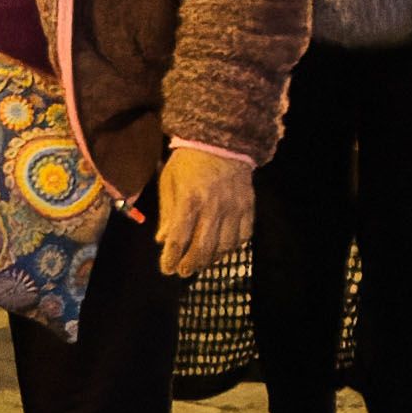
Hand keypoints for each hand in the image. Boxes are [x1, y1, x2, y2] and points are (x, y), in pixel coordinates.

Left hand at [155, 146, 253, 277]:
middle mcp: (214, 206)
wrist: (222, 140)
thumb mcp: (169, 182)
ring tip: (201, 262)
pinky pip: (243, 235)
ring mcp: (234, 207)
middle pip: (203, 246)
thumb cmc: (189, 162)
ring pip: (225, 245)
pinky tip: (222, 248)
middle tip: (183, 272)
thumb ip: (167, 212)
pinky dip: (232, 246)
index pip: (179, 237)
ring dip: (211, 259)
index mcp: (190, 199)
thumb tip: (162, 240)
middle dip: (191, 264)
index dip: (172, 257)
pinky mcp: (248, 206)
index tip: (167, 269)